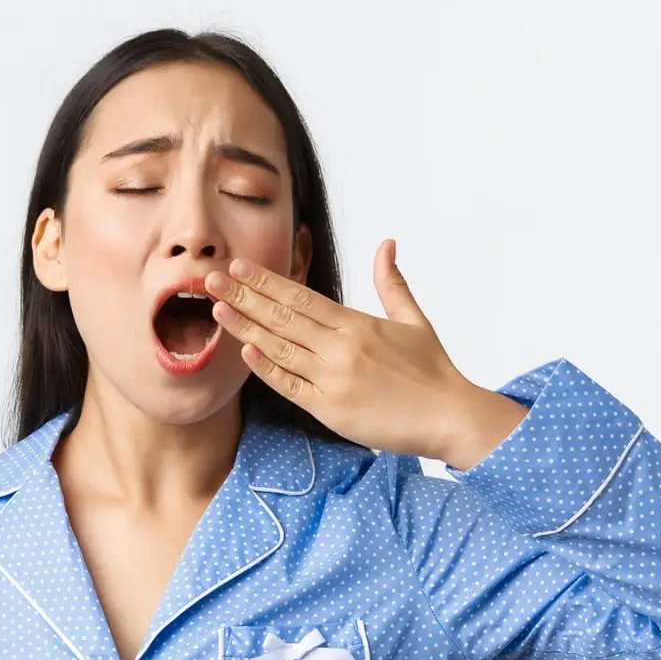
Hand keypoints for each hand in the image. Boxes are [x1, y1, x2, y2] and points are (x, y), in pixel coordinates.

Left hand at [206, 239, 526, 467]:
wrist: (449, 416)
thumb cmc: (432, 371)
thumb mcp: (414, 319)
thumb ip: (392, 282)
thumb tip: (386, 243)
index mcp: (357, 324)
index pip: (301, 296)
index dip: (267, 280)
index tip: (239, 266)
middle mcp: (341, 348)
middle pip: (282, 318)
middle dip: (244, 297)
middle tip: (211, 280)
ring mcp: (333, 380)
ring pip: (280, 349)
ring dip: (245, 327)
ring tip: (217, 310)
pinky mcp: (331, 410)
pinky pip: (291, 386)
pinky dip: (267, 369)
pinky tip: (246, 351)